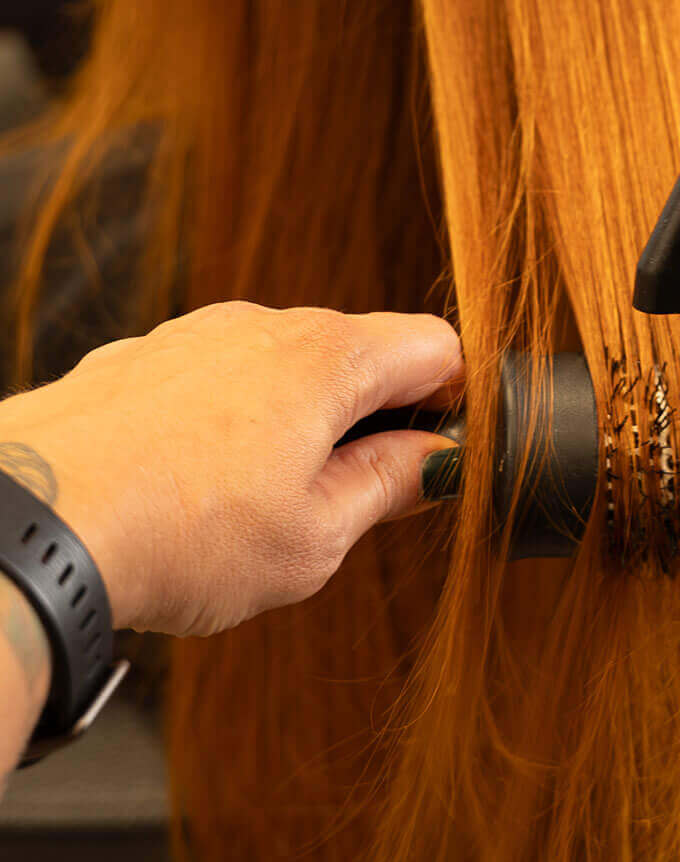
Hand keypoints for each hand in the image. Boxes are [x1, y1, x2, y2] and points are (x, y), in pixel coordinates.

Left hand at [0, 303, 460, 637]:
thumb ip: (389, 487)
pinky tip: (188, 492)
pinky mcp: (138, 358)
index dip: (456, 401)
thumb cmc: (180, 534)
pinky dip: (221, 424)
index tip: (442, 457)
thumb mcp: (314, 538)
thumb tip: (437, 462)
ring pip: (278, 367)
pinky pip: (210, 380)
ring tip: (252, 511)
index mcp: (329, 358)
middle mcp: (266, 323)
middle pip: (357, 354)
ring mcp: (196, 334)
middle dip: (369, 420)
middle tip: (348, 505)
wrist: (35, 521)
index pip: (436, 346)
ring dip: (292, 423)